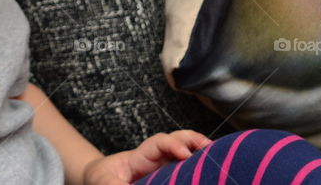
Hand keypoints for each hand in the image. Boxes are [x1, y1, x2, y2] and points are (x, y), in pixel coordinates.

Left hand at [82, 130, 211, 184]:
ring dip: (203, 154)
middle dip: (195, 140)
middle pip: (179, 141)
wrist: (100, 182)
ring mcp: (167, 170)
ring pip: (188, 156)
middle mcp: (158, 160)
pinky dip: (201, 171)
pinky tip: (214, 175)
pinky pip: (189, 173)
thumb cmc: (102, 179)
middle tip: (211, 148)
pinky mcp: (173, 179)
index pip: (159, 143)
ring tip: (220, 160)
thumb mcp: (103, 181)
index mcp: (141, 156)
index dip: (173, 144)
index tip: (184, 153)